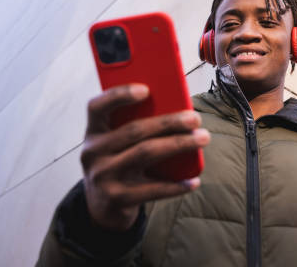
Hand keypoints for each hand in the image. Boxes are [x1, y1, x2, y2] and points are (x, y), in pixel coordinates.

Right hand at [80, 84, 209, 230]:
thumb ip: (134, 126)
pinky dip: (176, 185)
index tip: (146, 89)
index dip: (119, 95)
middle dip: (169, 122)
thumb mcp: (116, 143)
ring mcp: (103, 177)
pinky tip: (194, 180)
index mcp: (93, 132)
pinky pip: (152, 190)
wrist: (101, 208)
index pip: (97, 107)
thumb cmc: (118, 162)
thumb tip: (177, 111)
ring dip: (179, 144)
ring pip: (146, 154)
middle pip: (134, 130)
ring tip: (203, 138)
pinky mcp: (117, 199)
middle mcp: (93, 153)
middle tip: (196, 118)